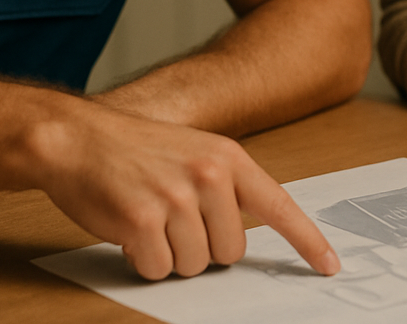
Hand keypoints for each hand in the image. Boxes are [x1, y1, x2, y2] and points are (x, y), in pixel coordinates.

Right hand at [29, 102, 339, 280]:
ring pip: (193, 266)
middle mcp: (209, 175)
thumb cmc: (134, 150)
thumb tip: (241, 239)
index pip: (278, 205)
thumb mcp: (192, 152)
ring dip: (168, 254)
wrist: (79, 138)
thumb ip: (224, 188)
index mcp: (227, 157)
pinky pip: (158, 269)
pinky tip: (129, 227)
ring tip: (148, 216)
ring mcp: (177, 197)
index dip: (306, 241)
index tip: (328, 266)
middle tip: (171, 217)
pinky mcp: (144, 220)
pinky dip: (142, 260)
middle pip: (229, 252)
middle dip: (201, 247)